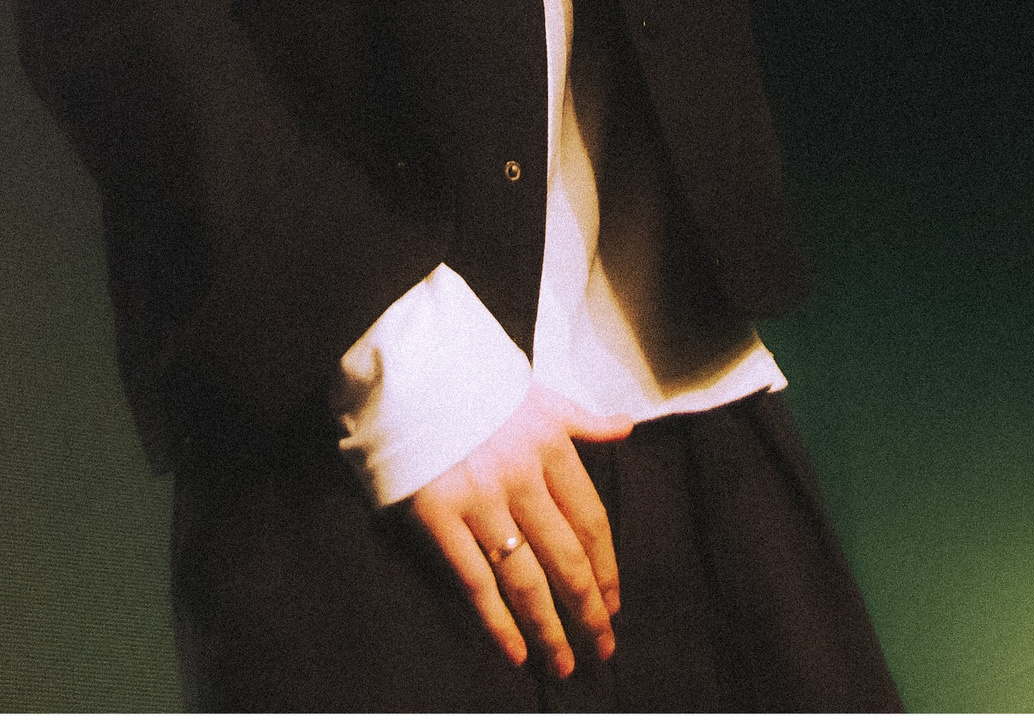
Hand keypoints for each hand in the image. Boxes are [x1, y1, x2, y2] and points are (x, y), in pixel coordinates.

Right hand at [403, 379, 631, 678]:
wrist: (406, 367)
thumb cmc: (474, 384)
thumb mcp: (535, 393)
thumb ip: (581, 421)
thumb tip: (626, 429)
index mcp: (550, 445)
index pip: (591, 520)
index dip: (607, 569)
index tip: (614, 604)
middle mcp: (522, 475)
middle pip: (566, 558)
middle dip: (588, 611)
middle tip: (603, 650)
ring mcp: (480, 497)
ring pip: (526, 579)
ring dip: (550, 629)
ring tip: (564, 665)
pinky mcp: (438, 516)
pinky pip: (475, 581)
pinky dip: (498, 623)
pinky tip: (516, 653)